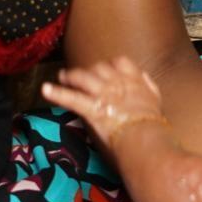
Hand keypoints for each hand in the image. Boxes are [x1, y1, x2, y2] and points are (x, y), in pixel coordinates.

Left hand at [41, 58, 166, 152]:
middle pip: (99, 68)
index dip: (110, 64)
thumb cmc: (154, 126)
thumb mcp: (156, 101)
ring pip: (83, 78)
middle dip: (87, 69)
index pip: (120, 63)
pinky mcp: (92, 108)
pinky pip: (72, 98)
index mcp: (134, 81)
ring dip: (70, 76)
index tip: (104, 68)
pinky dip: (57, 93)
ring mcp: (104, 95)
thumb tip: (144, 78)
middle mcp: (117, 83)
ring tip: (61, 75)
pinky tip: (45, 89)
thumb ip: (149, 87)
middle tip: (79, 74)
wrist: (148, 139)